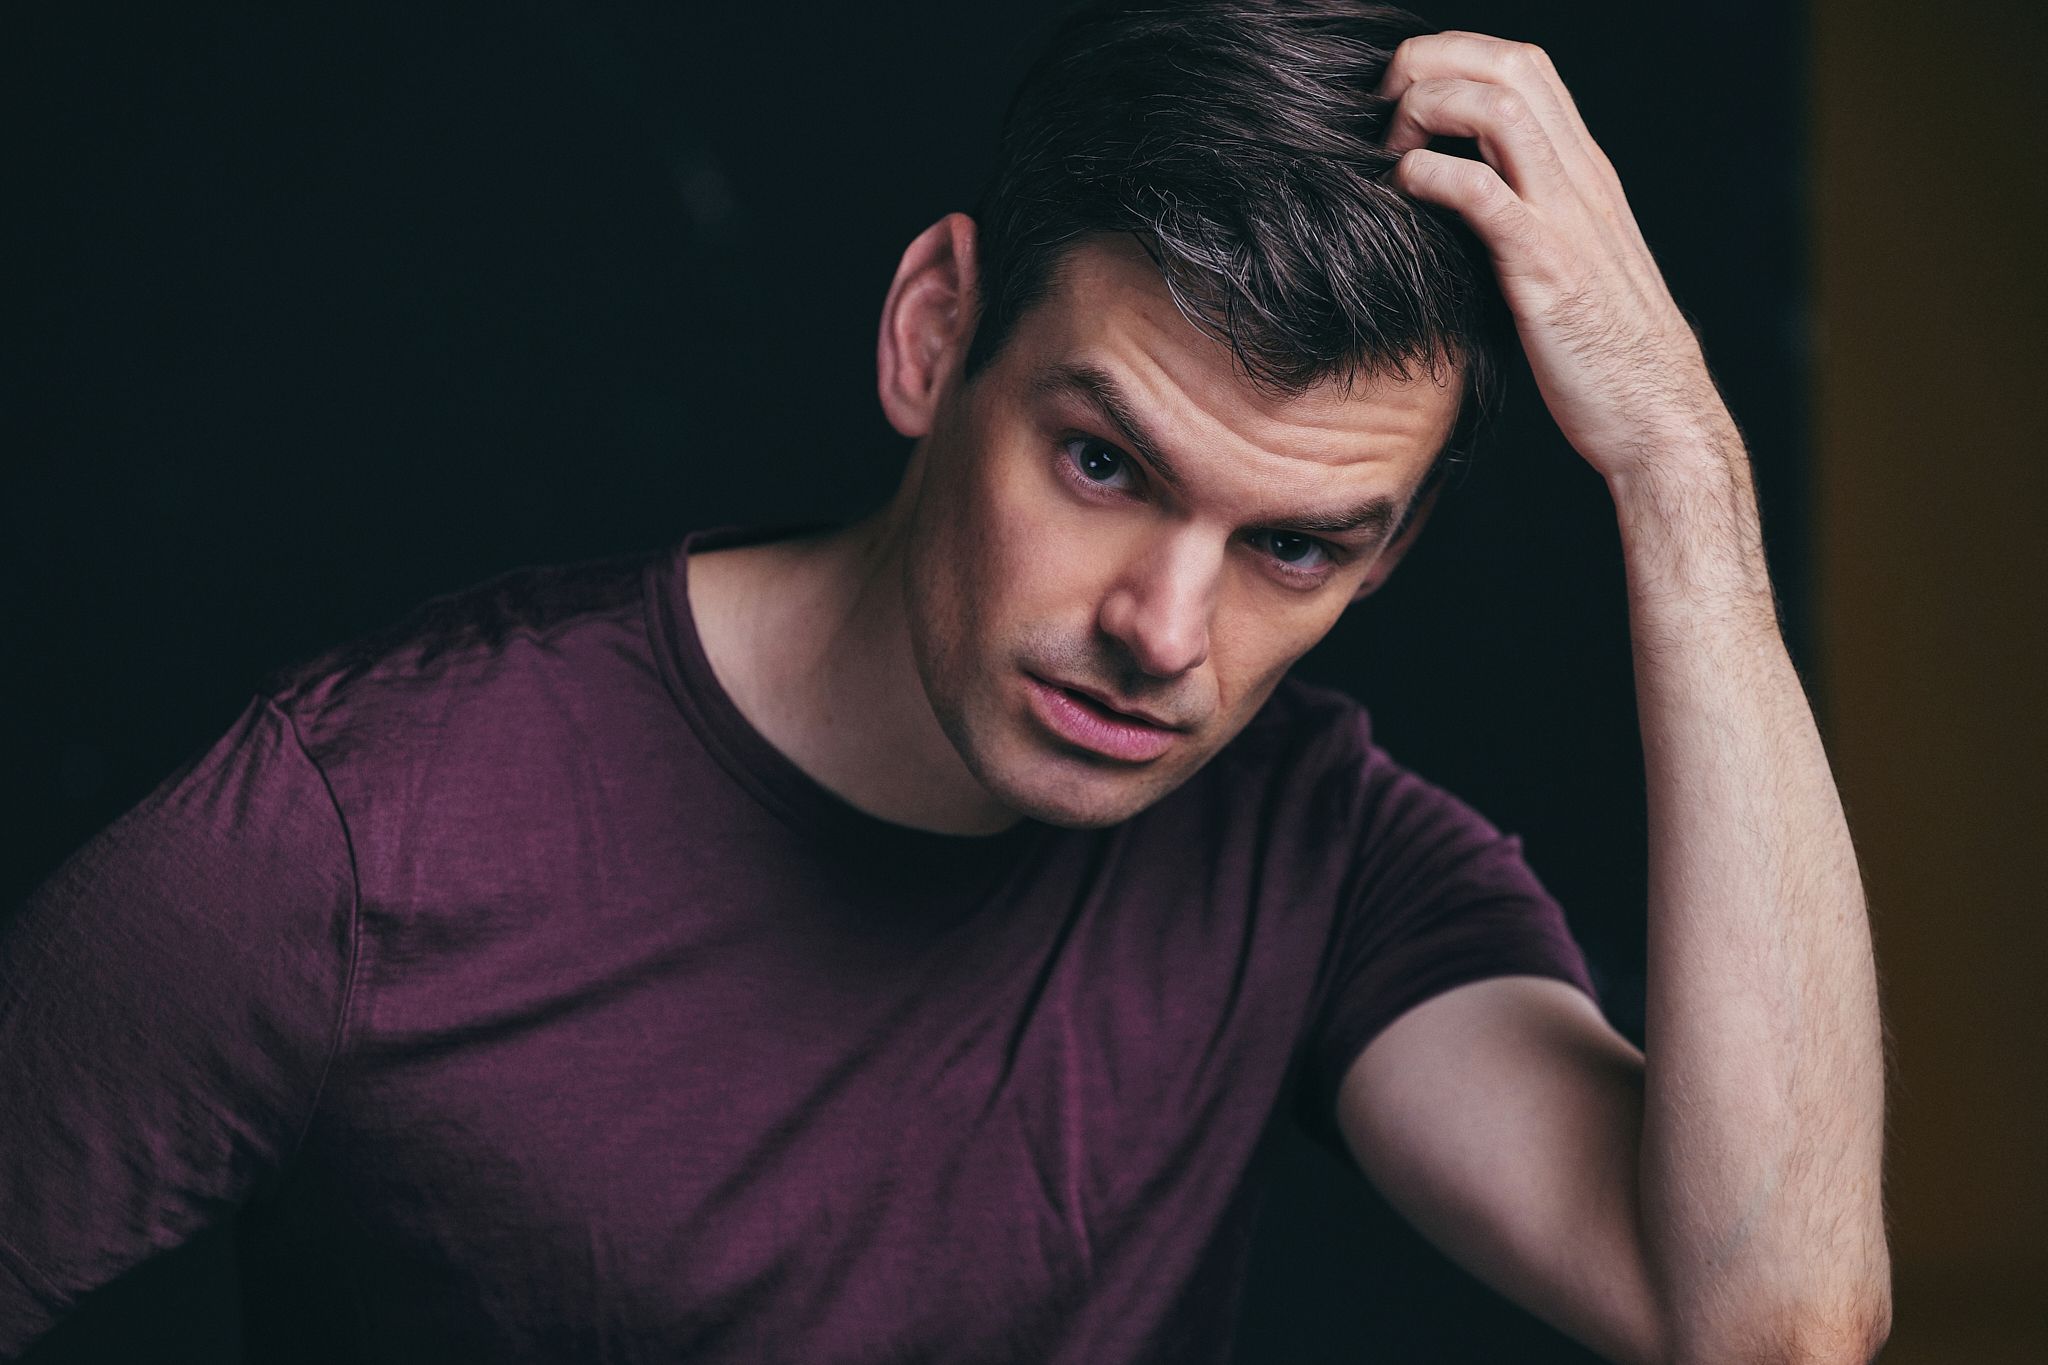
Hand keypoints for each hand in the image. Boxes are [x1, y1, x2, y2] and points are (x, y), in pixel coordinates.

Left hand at [1375, 33, 1741, 484]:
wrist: (1661, 421)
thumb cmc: (1605, 356)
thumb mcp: (1568, 266)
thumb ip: (1526, 221)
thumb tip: (1460, 203)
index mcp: (1584, 173)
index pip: (1524, 66)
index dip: (1453, 59)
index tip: (1399, 102)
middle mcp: (1581, 179)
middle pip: (1509, 64)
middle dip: (1431, 66)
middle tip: (1380, 117)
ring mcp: (1567, 219)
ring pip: (1499, 107)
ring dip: (1428, 111)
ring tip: (1390, 152)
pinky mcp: (1546, 269)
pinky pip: (1483, 194)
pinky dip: (1429, 177)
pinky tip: (1402, 194)